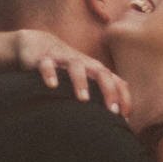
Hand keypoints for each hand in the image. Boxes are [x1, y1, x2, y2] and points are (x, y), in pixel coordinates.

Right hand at [12, 30, 131, 118]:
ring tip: (83, 99)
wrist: (37, 42)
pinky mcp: (43, 58)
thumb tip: (118, 119)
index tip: (125, 118)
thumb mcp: (86, 78)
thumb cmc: (66, 68)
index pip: (116, 82)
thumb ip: (100, 95)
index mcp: (95, 70)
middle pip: (101, 72)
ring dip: (81, 82)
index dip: (123, 98)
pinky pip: (47, 64)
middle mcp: (83, 63)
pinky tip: (51, 86)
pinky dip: (50, 73)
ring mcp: (63, 59)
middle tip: (112, 111)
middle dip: (109, 90)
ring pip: (76, 67)